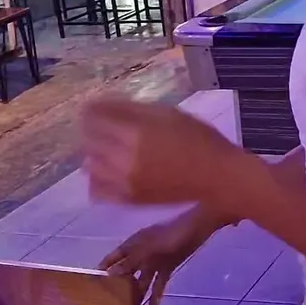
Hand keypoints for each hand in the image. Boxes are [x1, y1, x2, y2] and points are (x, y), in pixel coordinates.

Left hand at [80, 98, 251, 209]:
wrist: (217, 177)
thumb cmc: (200, 139)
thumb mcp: (171, 114)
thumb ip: (136, 110)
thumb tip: (107, 104)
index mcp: (136, 132)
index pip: (95, 116)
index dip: (93, 109)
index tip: (98, 106)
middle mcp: (123, 158)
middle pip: (88, 139)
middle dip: (93, 129)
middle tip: (105, 124)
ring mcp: (123, 181)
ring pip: (89, 164)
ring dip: (94, 152)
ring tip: (108, 147)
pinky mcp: (128, 199)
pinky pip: (97, 189)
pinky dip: (96, 178)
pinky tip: (109, 171)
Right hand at [99, 214, 208, 304]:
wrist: (198, 227)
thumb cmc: (171, 234)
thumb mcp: (148, 248)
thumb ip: (130, 261)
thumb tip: (110, 273)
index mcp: (133, 244)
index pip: (113, 258)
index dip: (103, 268)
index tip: (93, 282)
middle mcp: (141, 253)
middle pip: (127, 272)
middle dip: (120, 286)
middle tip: (112, 302)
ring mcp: (155, 260)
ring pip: (142, 281)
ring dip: (138, 295)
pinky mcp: (168, 267)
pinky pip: (158, 284)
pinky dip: (155, 296)